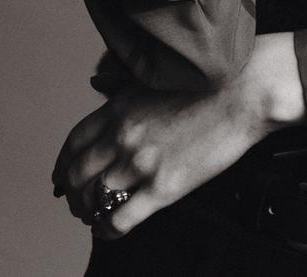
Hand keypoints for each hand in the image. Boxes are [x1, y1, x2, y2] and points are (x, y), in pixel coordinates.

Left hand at [52, 33, 306, 238]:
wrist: (244, 90)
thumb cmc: (207, 80)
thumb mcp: (155, 76)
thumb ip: (125, 89)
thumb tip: (99, 89)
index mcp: (120, 106)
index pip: (74, 142)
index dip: (63, 163)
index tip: (63, 175)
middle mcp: (123, 135)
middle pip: (78, 173)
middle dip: (72, 192)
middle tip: (75, 202)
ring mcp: (141, 162)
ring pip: (95, 198)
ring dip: (87, 211)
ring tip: (91, 216)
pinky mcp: (164, 186)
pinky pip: (121, 218)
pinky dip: (108, 229)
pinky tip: (109, 230)